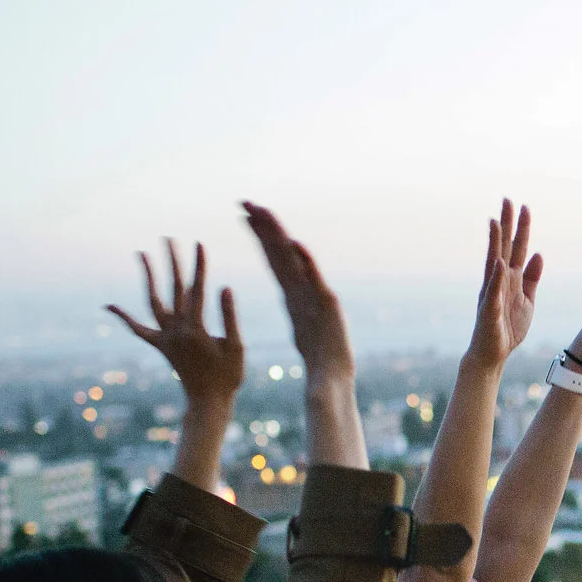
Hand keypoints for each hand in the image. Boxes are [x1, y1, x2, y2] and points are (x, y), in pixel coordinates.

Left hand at [108, 241, 243, 408]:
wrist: (208, 402)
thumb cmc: (228, 377)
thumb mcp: (236, 348)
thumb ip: (229, 317)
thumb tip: (223, 288)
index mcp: (195, 330)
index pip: (197, 290)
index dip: (199, 266)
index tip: (199, 244)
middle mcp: (176, 331)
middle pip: (173, 289)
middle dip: (171, 262)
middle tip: (168, 239)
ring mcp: (166, 338)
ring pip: (153, 302)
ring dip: (148, 277)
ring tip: (142, 254)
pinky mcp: (161, 346)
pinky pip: (138, 330)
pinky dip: (124, 317)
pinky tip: (109, 306)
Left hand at [242, 202, 352, 384]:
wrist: (336, 380)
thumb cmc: (320, 365)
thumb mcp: (302, 333)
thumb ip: (297, 313)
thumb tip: (293, 303)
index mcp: (294, 296)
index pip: (274, 259)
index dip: (260, 236)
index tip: (244, 215)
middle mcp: (305, 290)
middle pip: (281, 252)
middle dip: (264, 225)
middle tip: (245, 201)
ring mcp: (317, 295)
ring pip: (294, 260)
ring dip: (278, 234)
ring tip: (261, 211)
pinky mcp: (329, 305)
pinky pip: (313, 280)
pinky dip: (305, 261)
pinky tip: (293, 244)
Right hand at [470, 199, 542, 364]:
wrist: (494, 353)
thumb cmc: (508, 327)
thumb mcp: (527, 299)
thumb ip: (532, 278)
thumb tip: (538, 254)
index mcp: (511, 278)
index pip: (517, 248)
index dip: (521, 228)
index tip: (525, 206)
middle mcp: (499, 280)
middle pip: (503, 247)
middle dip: (506, 225)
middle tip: (508, 200)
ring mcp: (492, 292)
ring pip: (494, 262)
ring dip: (495, 242)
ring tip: (497, 221)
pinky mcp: (489, 309)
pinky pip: (493, 291)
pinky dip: (497, 277)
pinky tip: (499, 262)